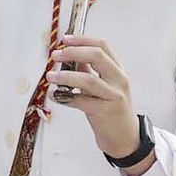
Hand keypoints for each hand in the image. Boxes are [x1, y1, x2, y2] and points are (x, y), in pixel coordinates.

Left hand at [47, 34, 139, 158]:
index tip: (65, 40)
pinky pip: (82, 101)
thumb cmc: (111, 109)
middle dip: (73, 52)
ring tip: (51, 76)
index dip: (82, 39)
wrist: (125, 137)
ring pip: (88, 79)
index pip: (102, 46)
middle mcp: (119, 79)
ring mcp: (114, 95)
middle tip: (56, 56)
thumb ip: (89, 70)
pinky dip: (65, 97)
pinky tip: (54, 96)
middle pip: (96, 56)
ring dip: (65, 76)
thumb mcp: (104, 85)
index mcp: (118, 70)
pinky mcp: (106, 112)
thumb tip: (69, 55)